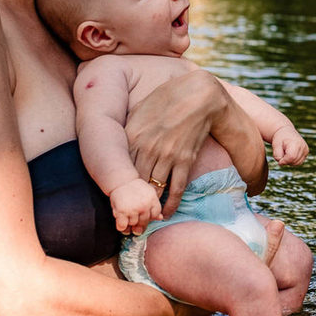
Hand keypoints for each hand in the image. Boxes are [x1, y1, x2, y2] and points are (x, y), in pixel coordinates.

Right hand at [110, 178, 162, 234]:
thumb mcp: (148, 194)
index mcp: (152, 199)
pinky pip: (122, 226)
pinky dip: (121, 227)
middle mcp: (144, 205)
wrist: (120, 181)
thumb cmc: (134, 188)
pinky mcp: (122, 211)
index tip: (144, 217)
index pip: (155, 215)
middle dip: (139, 225)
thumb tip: (161, 218)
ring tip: (127, 219)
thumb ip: (154, 206)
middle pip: (144, 222)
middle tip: (135, 224)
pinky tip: (121, 222)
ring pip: (133, 225)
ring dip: (129, 225)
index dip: (150, 217)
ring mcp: (133, 209)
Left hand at [125, 70, 224, 215]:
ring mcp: (167, 156)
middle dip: (131, 203)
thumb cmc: (168, 97)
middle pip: (135, 184)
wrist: (199, 95)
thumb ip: (130, 128)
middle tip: (128, 219)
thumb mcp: (141, 108)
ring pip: (154, 189)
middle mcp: (147, 149)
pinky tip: (166, 214)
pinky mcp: (185, 160)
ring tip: (145, 220)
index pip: (120, 169)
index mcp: (132, 136)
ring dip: (149, 207)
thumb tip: (123, 142)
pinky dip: (171, 204)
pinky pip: (176, 188)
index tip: (116, 202)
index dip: (118, 189)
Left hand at [272, 125, 308, 165]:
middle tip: (281, 154)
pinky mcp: (306, 152)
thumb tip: (281, 163)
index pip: (291, 157)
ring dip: (290, 161)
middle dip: (286, 161)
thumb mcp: (275, 145)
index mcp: (296, 143)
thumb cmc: (280, 138)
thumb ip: (277, 155)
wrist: (286, 132)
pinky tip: (289, 155)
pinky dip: (293, 161)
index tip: (279, 159)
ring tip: (286, 153)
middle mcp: (303, 146)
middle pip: (294, 161)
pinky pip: (299, 162)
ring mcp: (306, 149)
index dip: (284, 161)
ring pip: (297, 163)